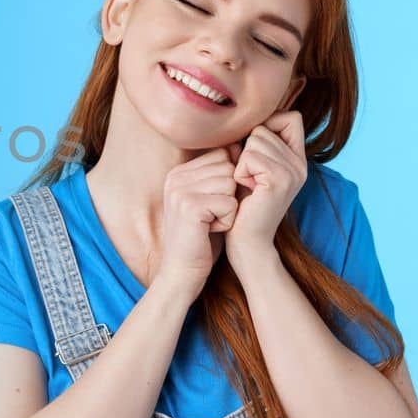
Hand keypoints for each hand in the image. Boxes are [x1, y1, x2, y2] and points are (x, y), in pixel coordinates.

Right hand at [155, 147, 239, 289]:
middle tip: (211, 216)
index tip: (212, 205)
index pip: (221, 156)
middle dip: (229, 195)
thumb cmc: (202, 237)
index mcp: (179, 172)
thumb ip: (220, 174)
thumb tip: (241, 147)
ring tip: (210, 223)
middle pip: (228, 168)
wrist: (183, 271)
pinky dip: (227, 221)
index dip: (228, 182)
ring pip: (230, 184)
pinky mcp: (190, 206)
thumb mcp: (209, 200)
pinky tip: (210, 231)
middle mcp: (176, 177)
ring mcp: (180, 190)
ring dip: (229, 208)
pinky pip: (229, 203)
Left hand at [224, 110, 308, 265]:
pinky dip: (239, 172)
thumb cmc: (241, 203)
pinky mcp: (280, 181)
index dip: (267, 125)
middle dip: (246, 150)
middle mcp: (301, 164)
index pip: (291, 117)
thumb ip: (257, 142)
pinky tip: (246, 190)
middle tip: (248, 178)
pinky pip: (249, 156)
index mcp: (298, 159)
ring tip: (247, 185)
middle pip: (265, 127)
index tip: (253, 151)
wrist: (246, 241)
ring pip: (255, 139)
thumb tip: (245, 114)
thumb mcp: (252, 167)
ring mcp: (293, 172)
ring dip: (241, 162)